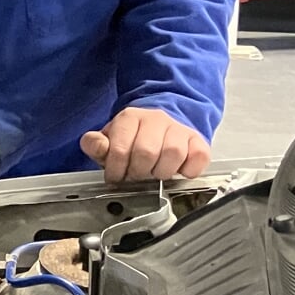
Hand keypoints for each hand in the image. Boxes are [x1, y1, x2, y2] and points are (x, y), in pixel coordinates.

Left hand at [80, 107, 210, 183]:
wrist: (160, 125)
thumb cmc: (132, 139)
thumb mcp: (109, 140)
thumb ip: (95, 144)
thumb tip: (97, 145)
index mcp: (130, 118)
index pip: (120, 148)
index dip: (116, 170)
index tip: (116, 177)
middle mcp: (156, 119)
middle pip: (147, 152)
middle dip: (138, 172)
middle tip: (136, 176)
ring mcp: (179, 128)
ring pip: (174, 153)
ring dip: (162, 171)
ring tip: (155, 173)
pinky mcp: (197, 140)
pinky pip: (198, 156)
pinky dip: (189, 169)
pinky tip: (179, 171)